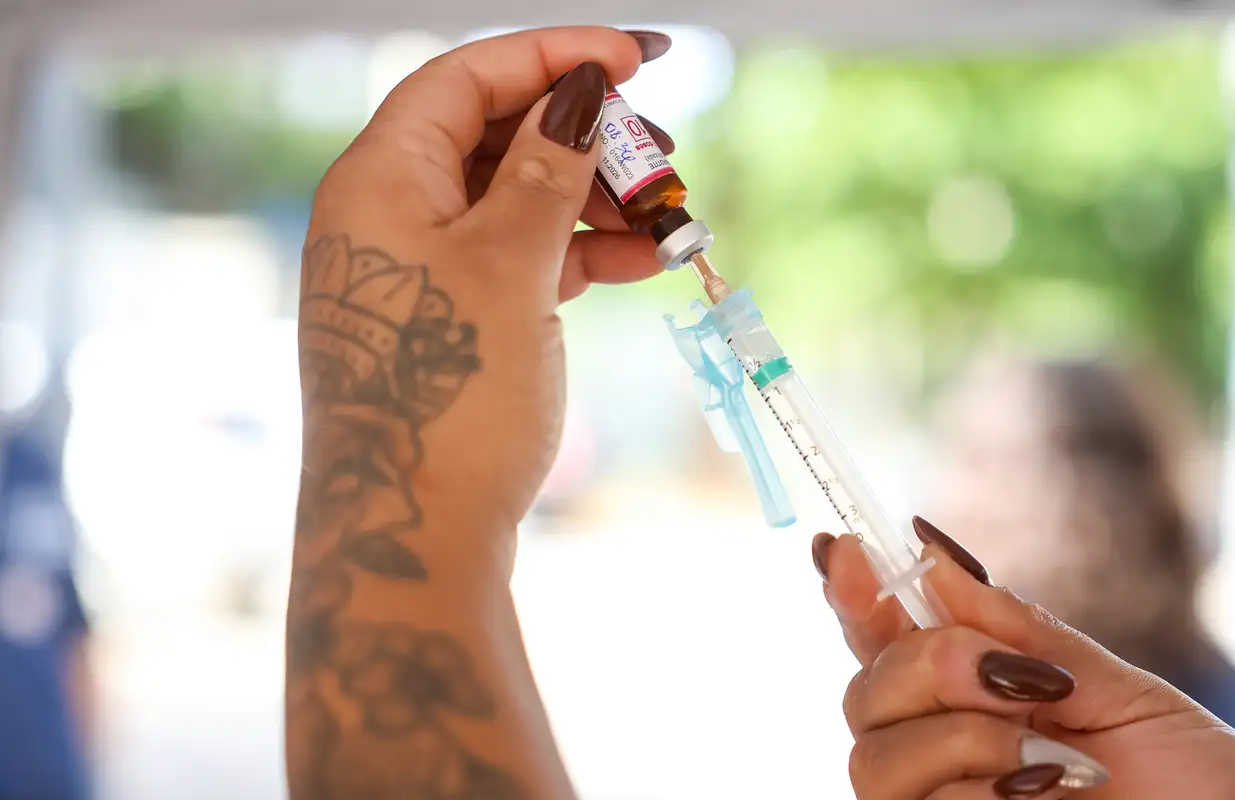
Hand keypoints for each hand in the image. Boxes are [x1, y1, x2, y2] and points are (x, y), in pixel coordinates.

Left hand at [299, 27, 673, 573]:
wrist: (418, 531)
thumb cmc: (446, 397)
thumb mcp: (510, 264)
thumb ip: (548, 170)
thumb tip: (578, 91)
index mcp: (379, 180)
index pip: (468, 79)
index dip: (553, 56)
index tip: (635, 58)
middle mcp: (391, 213)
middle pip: (499, 135)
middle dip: (588, 136)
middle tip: (662, 151)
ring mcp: (423, 268)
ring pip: (520, 198)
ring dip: (596, 199)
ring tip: (668, 216)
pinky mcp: (456, 317)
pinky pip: (525, 256)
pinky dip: (583, 252)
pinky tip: (643, 260)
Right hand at [814, 518, 1234, 799]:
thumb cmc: (1207, 788)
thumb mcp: (1119, 691)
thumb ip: (1025, 634)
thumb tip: (936, 558)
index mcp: (983, 704)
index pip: (885, 646)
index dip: (853, 595)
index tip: (847, 546)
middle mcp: (950, 760)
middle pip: (862, 697)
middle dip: (931, 666)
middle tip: (1024, 680)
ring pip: (873, 760)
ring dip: (962, 738)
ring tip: (1053, 761)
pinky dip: (976, 792)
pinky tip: (1048, 795)